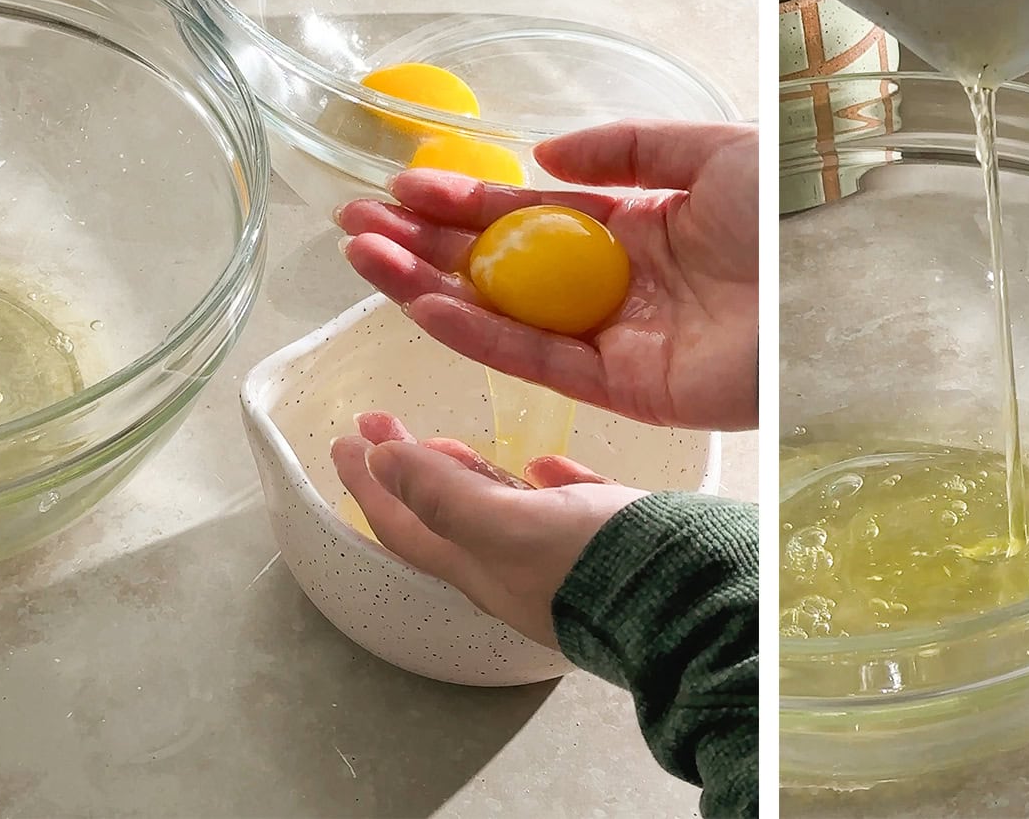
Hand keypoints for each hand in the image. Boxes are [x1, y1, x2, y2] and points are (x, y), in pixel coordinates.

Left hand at [331, 411, 643, 648]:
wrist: (685, 600)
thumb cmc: (595, 565)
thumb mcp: (507, 526)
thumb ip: (443, 495)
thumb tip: (380, 461)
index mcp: (478, 567)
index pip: (402, 524)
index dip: (367, 483)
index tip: (343, 440)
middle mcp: (509, 569)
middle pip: (440, 518)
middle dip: (407, 472)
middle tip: (383, 427)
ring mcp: (556, 559)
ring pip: (496, 516)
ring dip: (465, 479)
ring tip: (451, 447)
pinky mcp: (603, 546)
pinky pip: (559, 509)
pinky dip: (539, 485)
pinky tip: (544, 467)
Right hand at [336, 119, 757, 431]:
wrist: (822, 292)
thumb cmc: (781, 217)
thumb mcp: (707, 153)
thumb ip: (627, 149)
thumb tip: (545, 160)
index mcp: (634, 230)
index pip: (530, 219)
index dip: (466, 204)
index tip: (405, 187)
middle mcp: (612, 285)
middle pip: (501, 268)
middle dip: (427, 246)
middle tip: (356, 223)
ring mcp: (612, 338)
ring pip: (502, 315)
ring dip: (429, 288)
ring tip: (363, 258)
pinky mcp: (621, 387)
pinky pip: (534, 360)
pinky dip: (475, 334)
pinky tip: (422, 305)